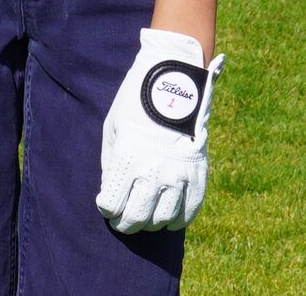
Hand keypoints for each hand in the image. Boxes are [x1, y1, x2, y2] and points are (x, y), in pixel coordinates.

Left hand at [97, 28, 223, 233]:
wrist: (172, 82)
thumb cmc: (135, 103)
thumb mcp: (113, 129)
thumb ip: (111, 164)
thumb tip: (113, 192)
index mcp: (127, 158)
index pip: (112, 204)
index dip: (107, 209)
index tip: (107, 206)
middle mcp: (153, 170)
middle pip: (137, 217)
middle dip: (125, 224)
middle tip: (122, 221)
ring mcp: (178, 173)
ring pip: (163, 218)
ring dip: (150, 223)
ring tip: (145, 217)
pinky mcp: (198, 173)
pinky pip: (190, 210)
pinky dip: (178, 220)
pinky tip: (168, 218)